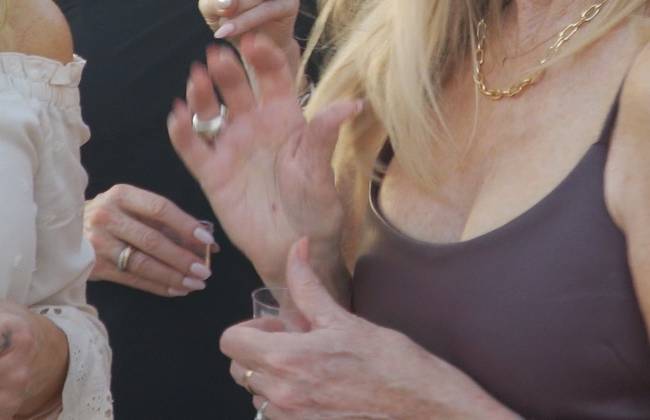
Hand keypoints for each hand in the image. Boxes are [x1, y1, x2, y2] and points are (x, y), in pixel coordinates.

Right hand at [84, 184, 216, 297]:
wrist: (65, 231)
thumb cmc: (111, 216)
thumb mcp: (130, 206)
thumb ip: (164, 221)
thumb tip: (205, 240)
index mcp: (122, 195)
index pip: (160, 208)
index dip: (186, 225)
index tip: (207, 240)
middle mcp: (108, 216)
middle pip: (152, 240)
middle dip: (182, 258)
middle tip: (204, 270)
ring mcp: (98, 243)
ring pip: (143, 263)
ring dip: (172, 276)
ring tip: (194, 284)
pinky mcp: (94, 266)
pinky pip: (132, 279)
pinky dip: (157, 286)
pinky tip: (175, 289)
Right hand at [168, 34, 357, 290]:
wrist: (295, 246)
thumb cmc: (316, 206)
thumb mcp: (320, 170)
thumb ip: (325, 135)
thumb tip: (353, 104)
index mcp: (285, 119)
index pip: (274, 79)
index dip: (264, 59)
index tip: (255, 41)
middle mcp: (256, 127)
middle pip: (238, 89)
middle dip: (229, 69)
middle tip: (218, 52)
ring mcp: (232, 148)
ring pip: (210, 112)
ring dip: (201, 92)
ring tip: (196, 75)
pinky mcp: (212, 173)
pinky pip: (192, 148)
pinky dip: (181, 130)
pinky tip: (177, 113)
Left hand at [197, 0, 321, 55]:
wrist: (255, 45)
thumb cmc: (233, 18)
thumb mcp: (213, 8)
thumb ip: (215, 1)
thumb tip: (231, 1)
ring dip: (238, 6)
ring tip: (224, 22)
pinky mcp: (288, 3)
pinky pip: (263, 10)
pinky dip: (242, 23)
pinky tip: (227, 31)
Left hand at [222, 239, 514, 419]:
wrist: (419, 405)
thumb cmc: (390, 362)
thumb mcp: (344, 318)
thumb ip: (308, 285)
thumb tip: (297, 248)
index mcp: (288, 358)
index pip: (230, 342)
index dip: (250, 329)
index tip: (278, 326)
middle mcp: (283, 393)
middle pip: (238, 368)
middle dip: (259, 351)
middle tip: (294, 342)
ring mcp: (292, 416)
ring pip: (256, 392)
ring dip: (273, 376)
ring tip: (309, 365)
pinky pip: (275, 412)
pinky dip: (287, 397)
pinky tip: (318, 385)